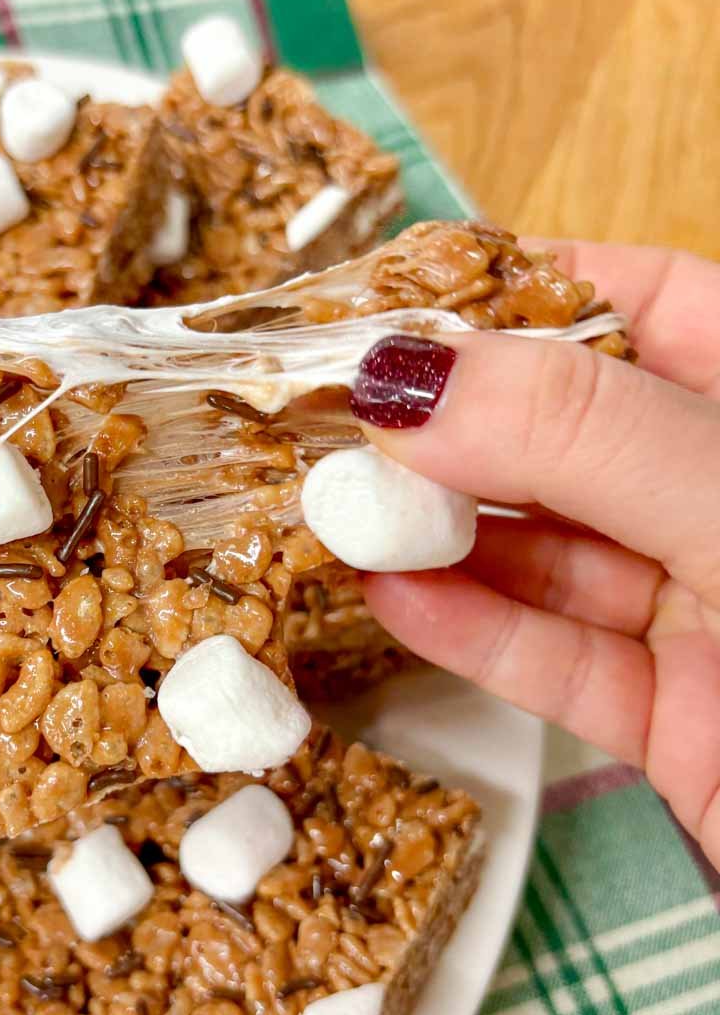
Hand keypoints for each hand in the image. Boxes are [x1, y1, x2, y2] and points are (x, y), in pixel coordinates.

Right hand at [347, 241, 719, 860]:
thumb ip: (583, 436)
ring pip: (558, 549)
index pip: (657, 309)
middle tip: (332, 415)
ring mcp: (718, 614)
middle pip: (582, 432)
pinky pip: (562, 660)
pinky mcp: (681, 721)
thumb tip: (411, 374)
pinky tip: (393, 596)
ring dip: (444, 530)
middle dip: (457, 424)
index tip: (398, 302)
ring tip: (335, 506)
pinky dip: (475, 630)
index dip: (524, 294)